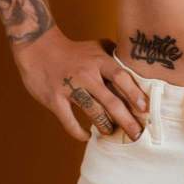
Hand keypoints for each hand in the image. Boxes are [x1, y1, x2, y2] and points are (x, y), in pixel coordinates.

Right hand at [12, 28, 149, 141]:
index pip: (121, 77)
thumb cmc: (73, 50)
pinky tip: (86, 136)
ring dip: (105, 126)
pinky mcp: (54, 99)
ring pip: (92, 112)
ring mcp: (70, 87)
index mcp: (99, 61)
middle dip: (126, 120)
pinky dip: (78, 132)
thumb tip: (136, 65)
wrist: (38, 47)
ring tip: (111, 133)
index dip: (134, 94)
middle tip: (137, 134)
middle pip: (111, 101)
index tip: (145, 109)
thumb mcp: (96, 46)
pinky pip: (68, 120)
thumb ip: (115, 56)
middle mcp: (87, 74)